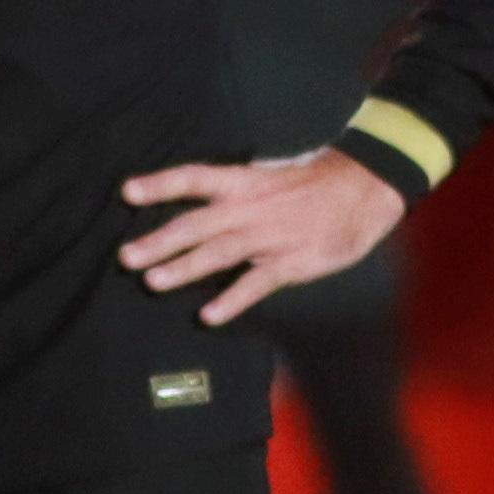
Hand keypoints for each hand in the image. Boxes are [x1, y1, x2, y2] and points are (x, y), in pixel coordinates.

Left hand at [119, 150, 406, 325]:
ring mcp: (270, 236)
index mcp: (245, 182)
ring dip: (184, 268)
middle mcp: (251, 208)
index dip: (161, 184)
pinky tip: (209, 316)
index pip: (195, 178)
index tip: (127, 192)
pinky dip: (232, 300)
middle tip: (126, 257)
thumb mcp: (273, 176)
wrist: (368, 187)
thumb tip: (202, 204)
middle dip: (160, 241)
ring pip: (220, 251)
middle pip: (197, 223)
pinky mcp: (291, 262)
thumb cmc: (317, 184)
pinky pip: (256, 283)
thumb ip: (238, 192)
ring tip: (153, 282)